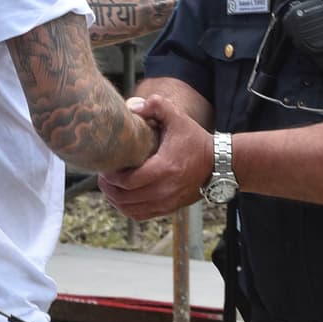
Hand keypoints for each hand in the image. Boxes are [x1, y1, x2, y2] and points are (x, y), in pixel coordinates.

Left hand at [98, 95, 213, 218]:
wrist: (220, 165)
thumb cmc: (196, 141)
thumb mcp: (178, 118)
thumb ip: (157, 106)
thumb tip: (132, 107)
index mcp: (165, 169)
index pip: (128, 182)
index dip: (111, 177)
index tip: (105, 167)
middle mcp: (165, 190)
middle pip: (125, 198)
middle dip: (109, 188)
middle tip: (103, 176)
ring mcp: (167, 202)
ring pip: (130, 210)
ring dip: (115, 200)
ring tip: (109, 187)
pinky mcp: (169, 208)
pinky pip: (140, 215)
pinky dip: (127, 209)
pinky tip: (122, 197)